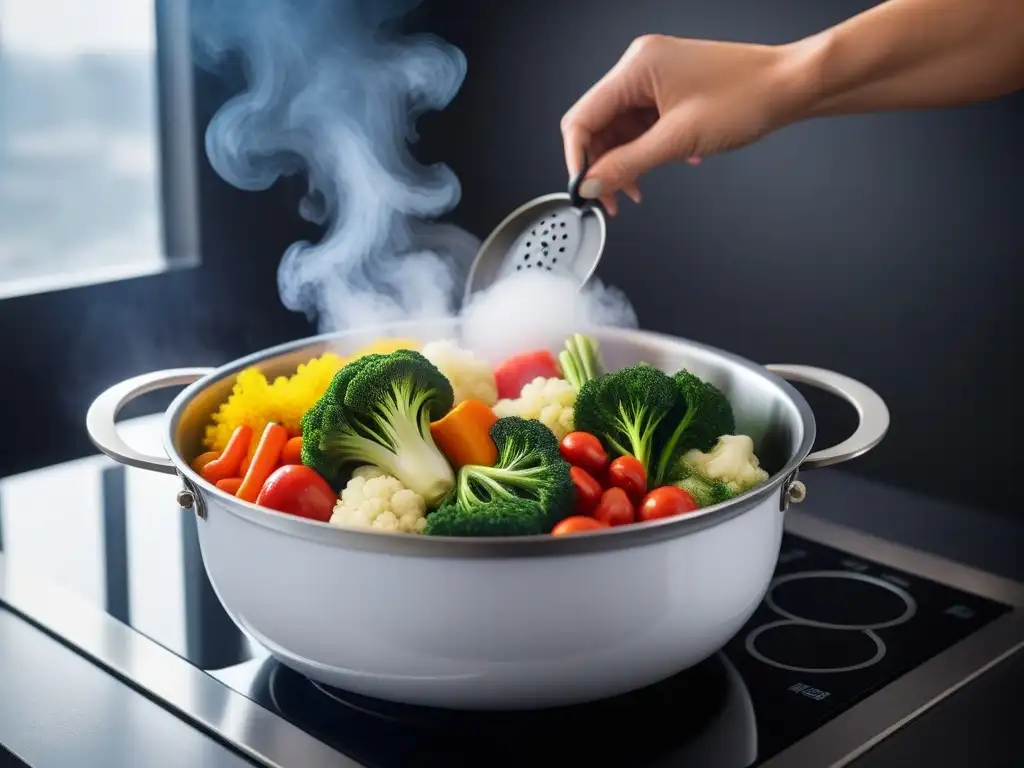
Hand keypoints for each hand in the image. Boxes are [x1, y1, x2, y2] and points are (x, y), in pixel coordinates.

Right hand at [560, 34, 807, 213]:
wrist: (791, 86)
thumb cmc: (747, 98)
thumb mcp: (678, 140)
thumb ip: (627, 164)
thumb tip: (591, 184)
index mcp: (636, 67)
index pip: (583, 118)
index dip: (578, 159)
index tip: (584, 190)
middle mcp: (640, 66)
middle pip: (599, 124)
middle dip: (603, 164)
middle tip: (612, 199)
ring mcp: (656, 76)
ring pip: (621, 127)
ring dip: (626, 161)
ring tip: (638, 189)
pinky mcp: (670, 88)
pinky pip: (642, 123)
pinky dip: (646, 148)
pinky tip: (664, 164)